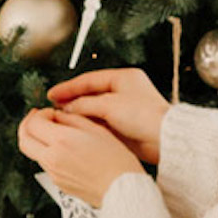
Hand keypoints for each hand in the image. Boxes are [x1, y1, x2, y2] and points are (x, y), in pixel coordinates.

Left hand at [17, 108, 146, 207]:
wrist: (123, 191)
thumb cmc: (117, 163)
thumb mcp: (98, 130)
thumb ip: (73, 119)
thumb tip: (59, 115)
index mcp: (61, 141)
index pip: (34, 122)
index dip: (40, 113)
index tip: (50, 113)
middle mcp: (53, 158)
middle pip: (23, 139)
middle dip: (27, 125)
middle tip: (38, 119)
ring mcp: (54, 173)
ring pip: (33, 152)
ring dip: (38, 140)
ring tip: (54, 136)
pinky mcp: (60, 184)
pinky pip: (46, 165)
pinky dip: (48, 154)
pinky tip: (64, 151)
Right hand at [48, 68, 169, 165]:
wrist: (164, 140)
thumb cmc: (145, 117)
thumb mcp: (109, 105)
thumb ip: (84, 104)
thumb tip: (68, 107)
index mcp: (124, 78)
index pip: (89, 80)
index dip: (68, 87)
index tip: (53, 94)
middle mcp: (125, 92)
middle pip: (91, 94)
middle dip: (73, 101)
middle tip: (54, 107)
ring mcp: (125, 109)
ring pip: (95, 110)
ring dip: (80, 114)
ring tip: (62, 119)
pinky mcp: (126, 126)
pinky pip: (102, 123)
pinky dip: (90, 125)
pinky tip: (78, 129)